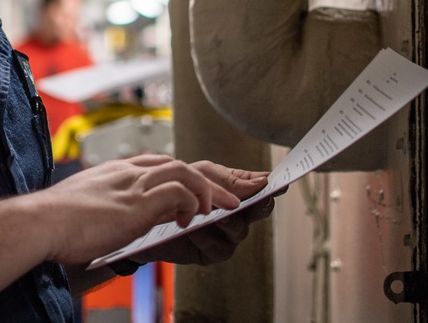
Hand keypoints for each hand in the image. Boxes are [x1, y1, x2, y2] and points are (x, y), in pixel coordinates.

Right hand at [34, 155, 266, 265]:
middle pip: (178, 163)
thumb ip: (102, 208)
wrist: (40, 223)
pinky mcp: (139, 201)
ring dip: (208, 190)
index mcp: (114, 172)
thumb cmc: (54, 223)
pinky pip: (179, 192)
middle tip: (227, 196)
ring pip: (185, 172)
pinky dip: (192, 203)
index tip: (196, 190)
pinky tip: (191, 219)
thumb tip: (108, 222)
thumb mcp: (83, 209)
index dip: (181, 175)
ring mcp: (134, 184)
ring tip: (221, 209)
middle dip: (207, 179)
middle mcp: (127, 172)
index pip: (157, 163)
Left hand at [134, 182, 285, 266]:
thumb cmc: (174, 190)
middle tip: (260, 200)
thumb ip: (229, 179)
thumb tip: (262, 182)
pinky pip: (220, 247)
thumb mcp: (199, 176)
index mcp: (235, 190)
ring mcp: (225, 234)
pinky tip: (194, 228)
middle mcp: (235, 213)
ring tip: (213, 213)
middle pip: (258, 211)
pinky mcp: (212, 252)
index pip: (259, 188)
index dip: (272, 186)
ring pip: (240, 229)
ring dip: (227, 220)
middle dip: (259, 205)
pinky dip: (207, 236)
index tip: (281, 183)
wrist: (146, 213)